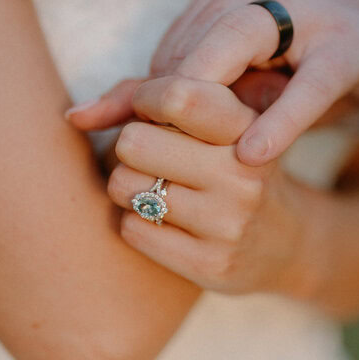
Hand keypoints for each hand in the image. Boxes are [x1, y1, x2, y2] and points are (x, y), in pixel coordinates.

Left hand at [68, 0, 358, 164]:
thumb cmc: (301, 67)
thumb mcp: (236, 77)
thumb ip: (164, 94)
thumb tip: (79, 118)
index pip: (173, 47)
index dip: (147, 97)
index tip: (131, 137)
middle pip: (197, 47)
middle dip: (172, 106)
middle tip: (161, 156)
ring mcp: (309, 13)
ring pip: (242, 52)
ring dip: (215, 112)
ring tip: (198, 158)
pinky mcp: (349, 49)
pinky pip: (308, 86)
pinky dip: (279, 121)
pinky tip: (253, 156)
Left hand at [107, 79, 309, 295]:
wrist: (284, 241)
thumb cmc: (229, 164)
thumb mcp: (213, 122)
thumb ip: (144, 100)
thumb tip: (73, 116)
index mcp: (248, 126)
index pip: (178, 95)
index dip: (146, 99)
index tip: (153, 111)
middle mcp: (244, 173)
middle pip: (133, 141)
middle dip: (131, 145)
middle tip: (154, 156)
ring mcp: (229, 222)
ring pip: (124, 186)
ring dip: (128, 184)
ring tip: (157, 186)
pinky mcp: (210, 264)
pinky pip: (131, 228)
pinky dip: (135, 220)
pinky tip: (164, 220)